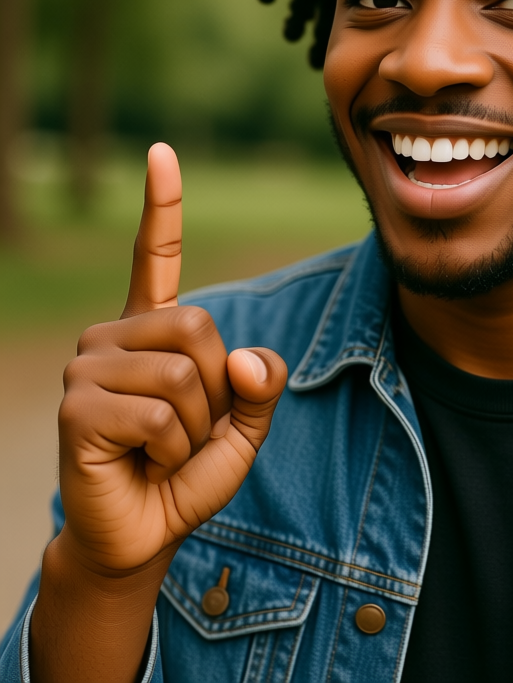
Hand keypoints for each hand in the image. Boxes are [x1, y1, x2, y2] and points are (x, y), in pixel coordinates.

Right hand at [55, 143, 287, 574]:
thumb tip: (249, 359)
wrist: (143, 534)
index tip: (163, 151)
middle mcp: (114, 335)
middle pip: (201, 327)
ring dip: (197, 428)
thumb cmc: (188, 472)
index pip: (155, 256)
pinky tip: (144, 462)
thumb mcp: (245, 427)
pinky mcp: (77, 407)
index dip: (162, 205)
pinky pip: (163, 415)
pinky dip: (174, 449)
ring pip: (186, 375)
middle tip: (189, 430)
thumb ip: (263, 386)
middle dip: (218, 391)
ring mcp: (89, 367)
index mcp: (154, 329)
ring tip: (165, 449)